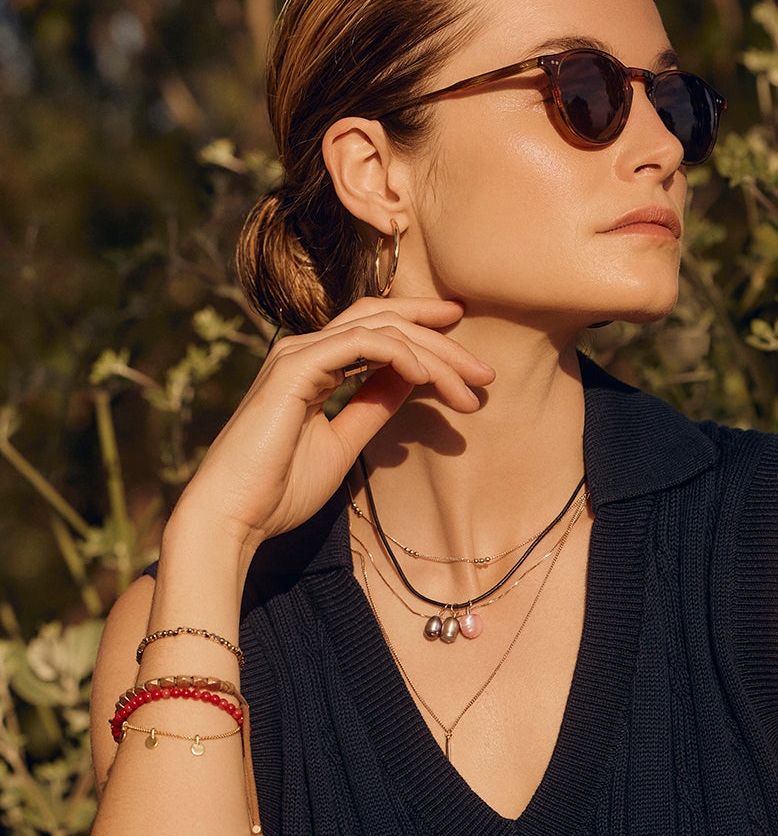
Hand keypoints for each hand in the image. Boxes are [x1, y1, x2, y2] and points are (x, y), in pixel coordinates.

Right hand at [172, 295, 495, 554]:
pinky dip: (401, 355)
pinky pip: (361, 345)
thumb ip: (372, 408)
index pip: (378, 331)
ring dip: (434, 353)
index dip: (425, 332)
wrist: (234, 515)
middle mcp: (305, 351)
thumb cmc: (279, 490)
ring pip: (381, 328)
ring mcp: (298, 355)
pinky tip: (429, 379)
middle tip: (486, 373)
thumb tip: (409, 381)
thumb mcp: (343, 445)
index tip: (469, 355)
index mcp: (315, 367)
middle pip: (386, 320)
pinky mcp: (294, 369)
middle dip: (442, 340)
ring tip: (470, 384)